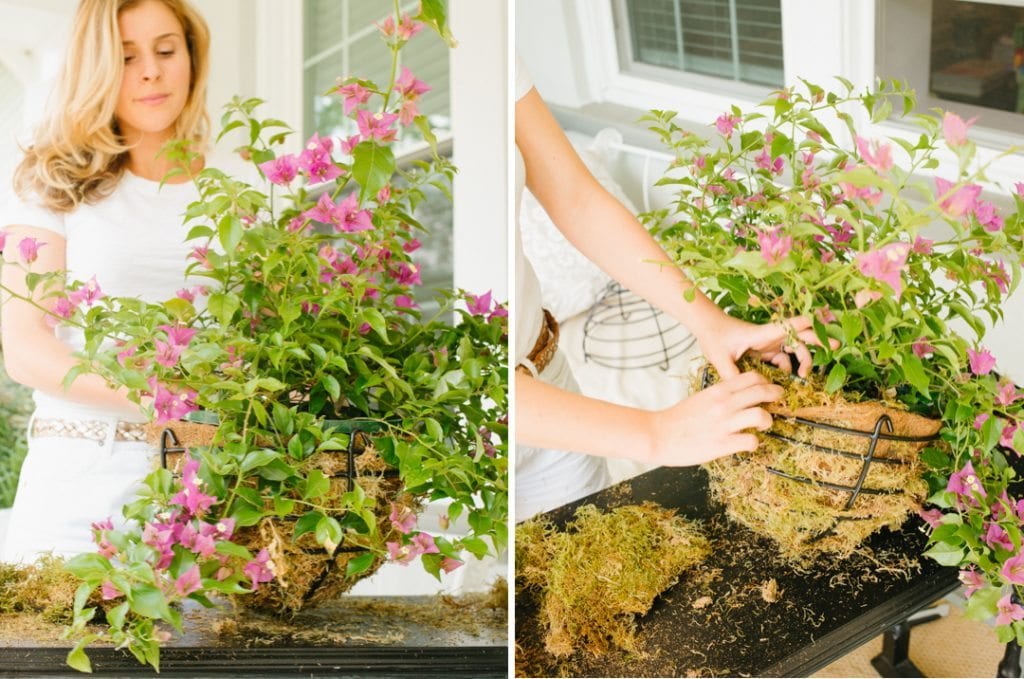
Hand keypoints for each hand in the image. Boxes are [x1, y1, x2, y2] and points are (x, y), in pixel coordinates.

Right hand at [645, 371, 783, 465]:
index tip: (768, 387)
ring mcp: (724, 424)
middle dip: (776, 395)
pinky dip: (754, 443)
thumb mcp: (701, 398)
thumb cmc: (678, 418)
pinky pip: (751, 441)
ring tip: (763, 425)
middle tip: (779, 400)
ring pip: (761, 416)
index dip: (765, 381)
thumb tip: (738, 397)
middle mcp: (724, 404)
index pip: (751, 377)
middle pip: (762, 392)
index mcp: (718, 391)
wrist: (658, 435)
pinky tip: (748, 443)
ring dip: (767, 420)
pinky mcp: (723, 444)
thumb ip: (720, 396)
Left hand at [699, 313, 836, 379]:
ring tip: (804, 376)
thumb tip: (742, 391)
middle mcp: (769, 337)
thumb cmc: (714, 336)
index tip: (818, 323)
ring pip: (792, 351)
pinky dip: (788, 368)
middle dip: (816, 341)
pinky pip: (782, 360)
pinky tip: (788, 380)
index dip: (802, 325)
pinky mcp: (764, 350)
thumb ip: (731, 373)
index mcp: (761, 334)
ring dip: (801, 361)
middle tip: (834, 345)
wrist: (707, 327)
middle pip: (798, 337)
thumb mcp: (719, 357)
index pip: (785, 327)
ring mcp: (768, 344)